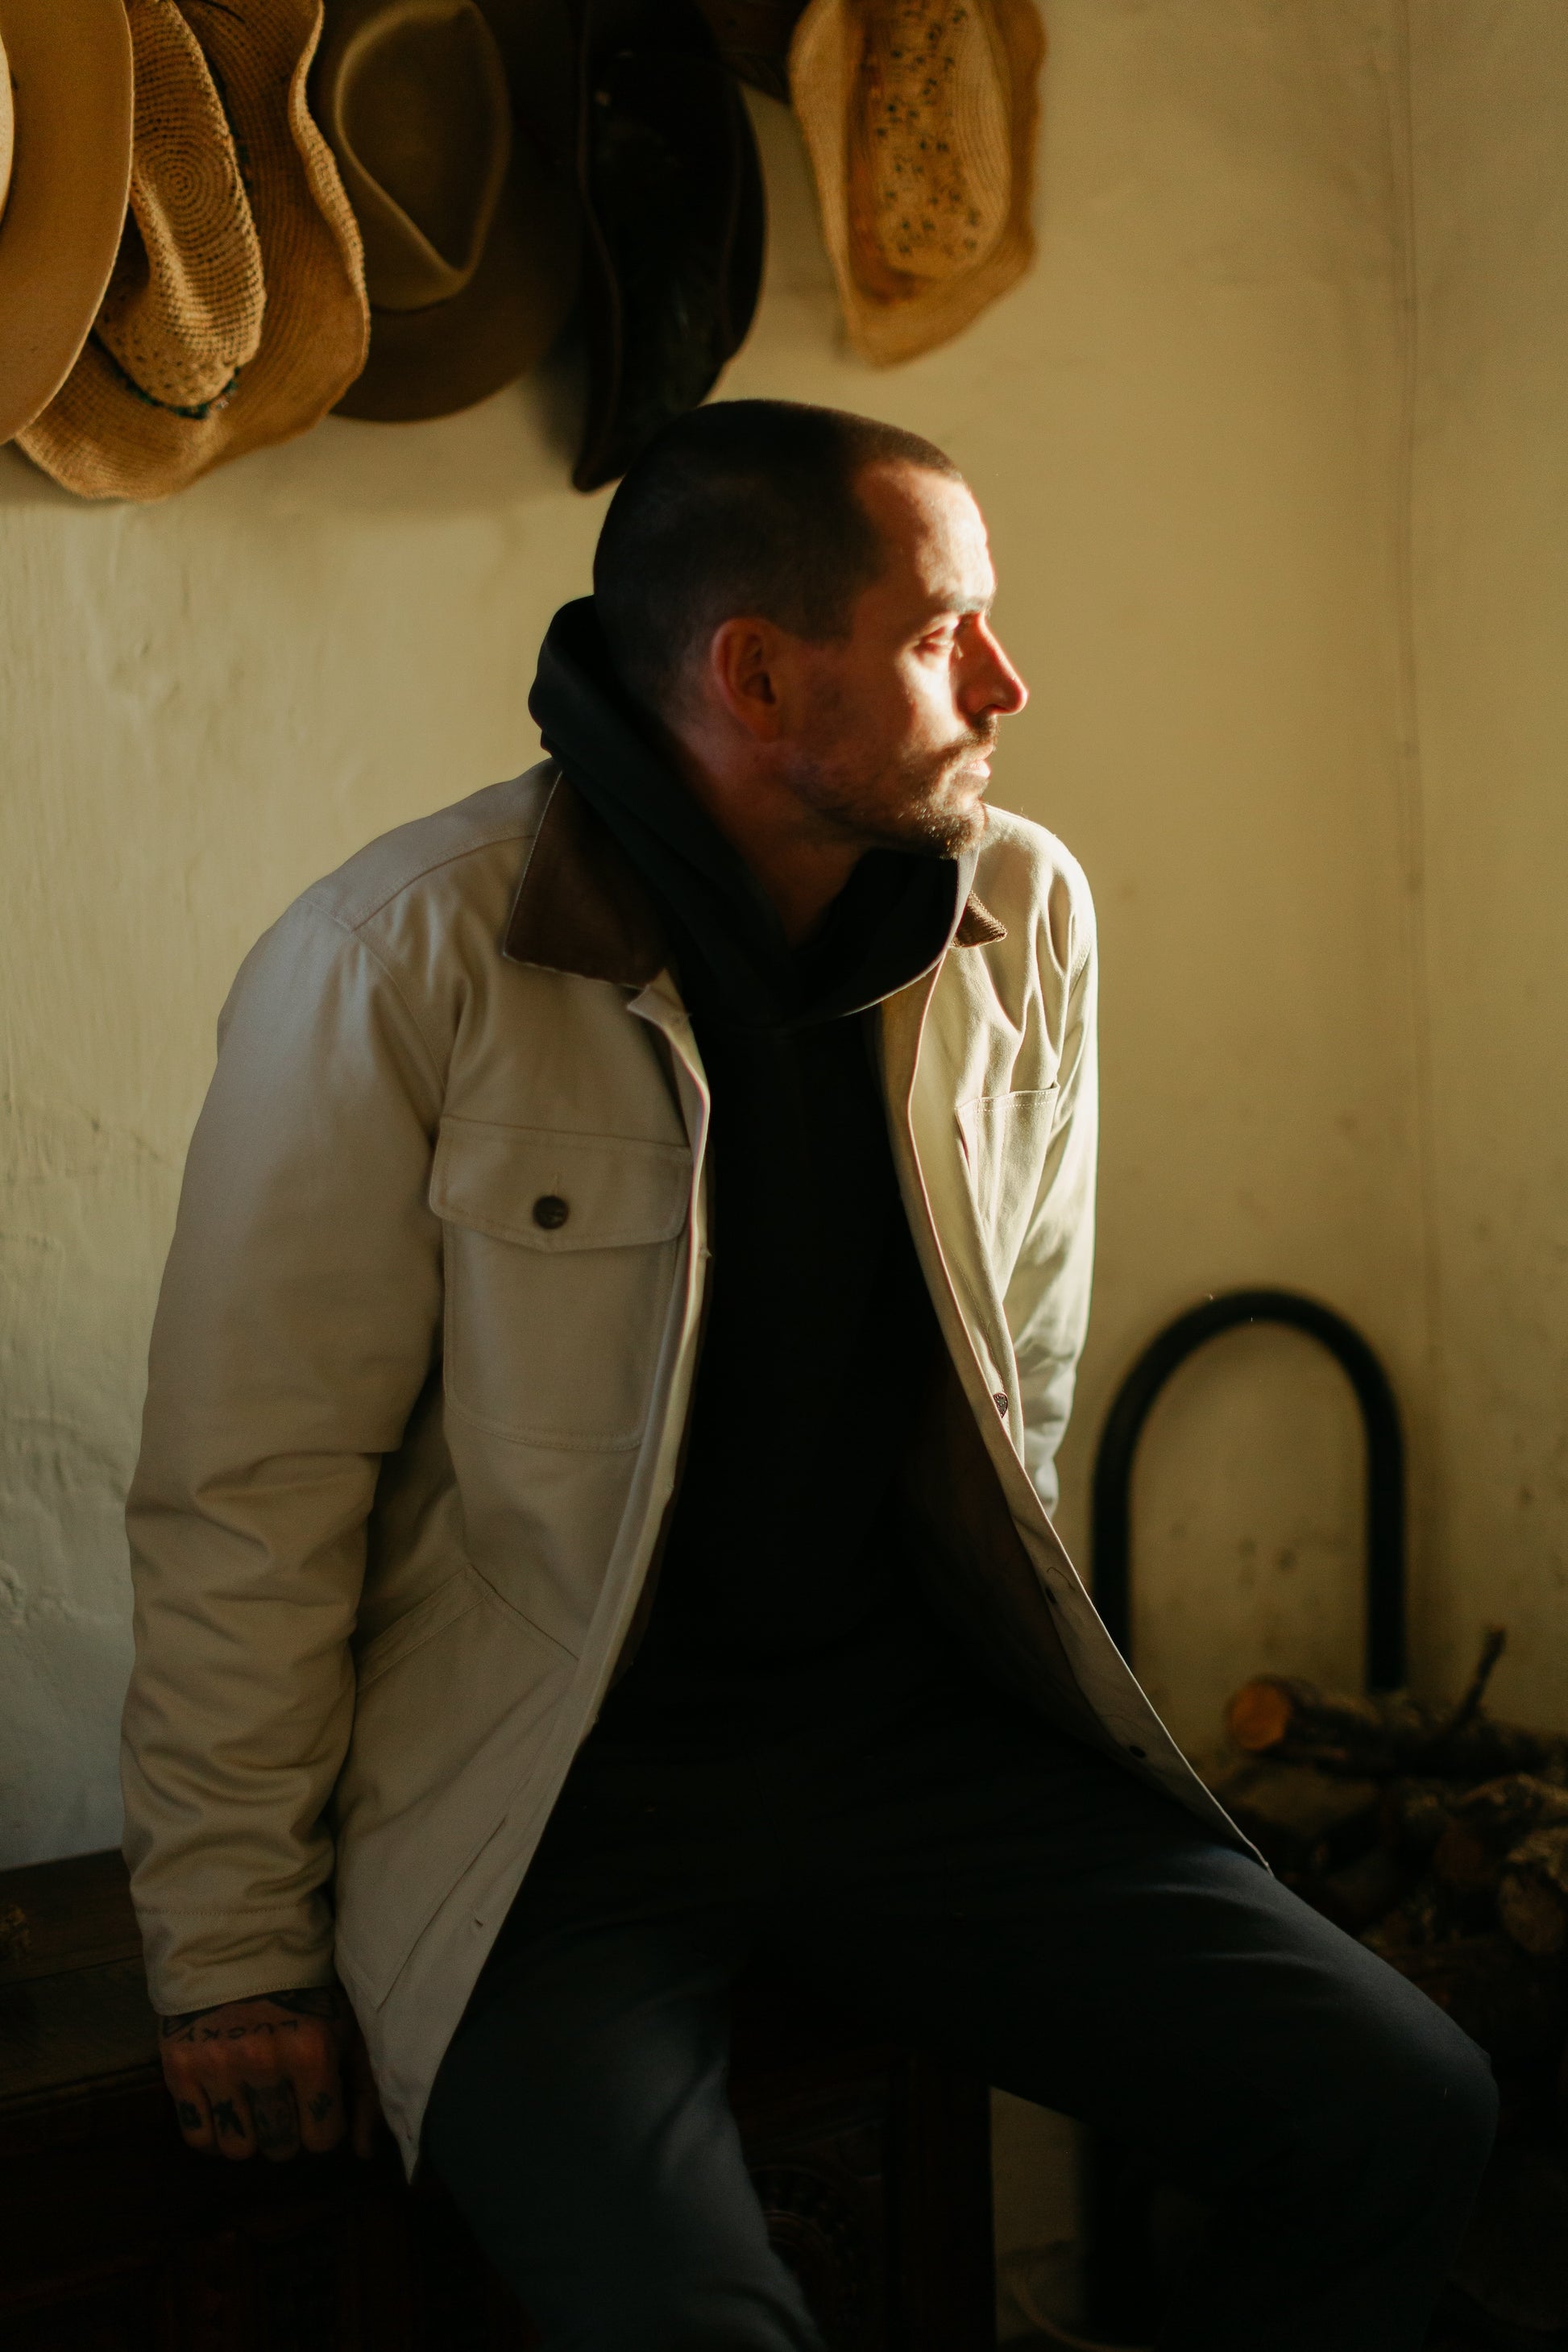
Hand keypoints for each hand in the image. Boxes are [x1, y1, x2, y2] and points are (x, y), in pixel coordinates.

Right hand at [157, 1984, 382, 2161]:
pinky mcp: (180, 2069)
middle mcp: (264, 2063)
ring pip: (238, 2150)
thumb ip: (364, 2088)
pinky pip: (197, 2138)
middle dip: (287, 2131)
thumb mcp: (346, 2026)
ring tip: (253, 2103)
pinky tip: (224, 2107)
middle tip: (283, 2101)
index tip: (317, 2105)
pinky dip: (211, 2133)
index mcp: (311, 2051)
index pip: (322, 2137)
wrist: (240, 1944)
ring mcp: (218, 2068)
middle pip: (280, 2148)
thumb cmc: (305, 1990)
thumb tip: (366, 2153)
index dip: (322, 2125)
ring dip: (249, 2134)